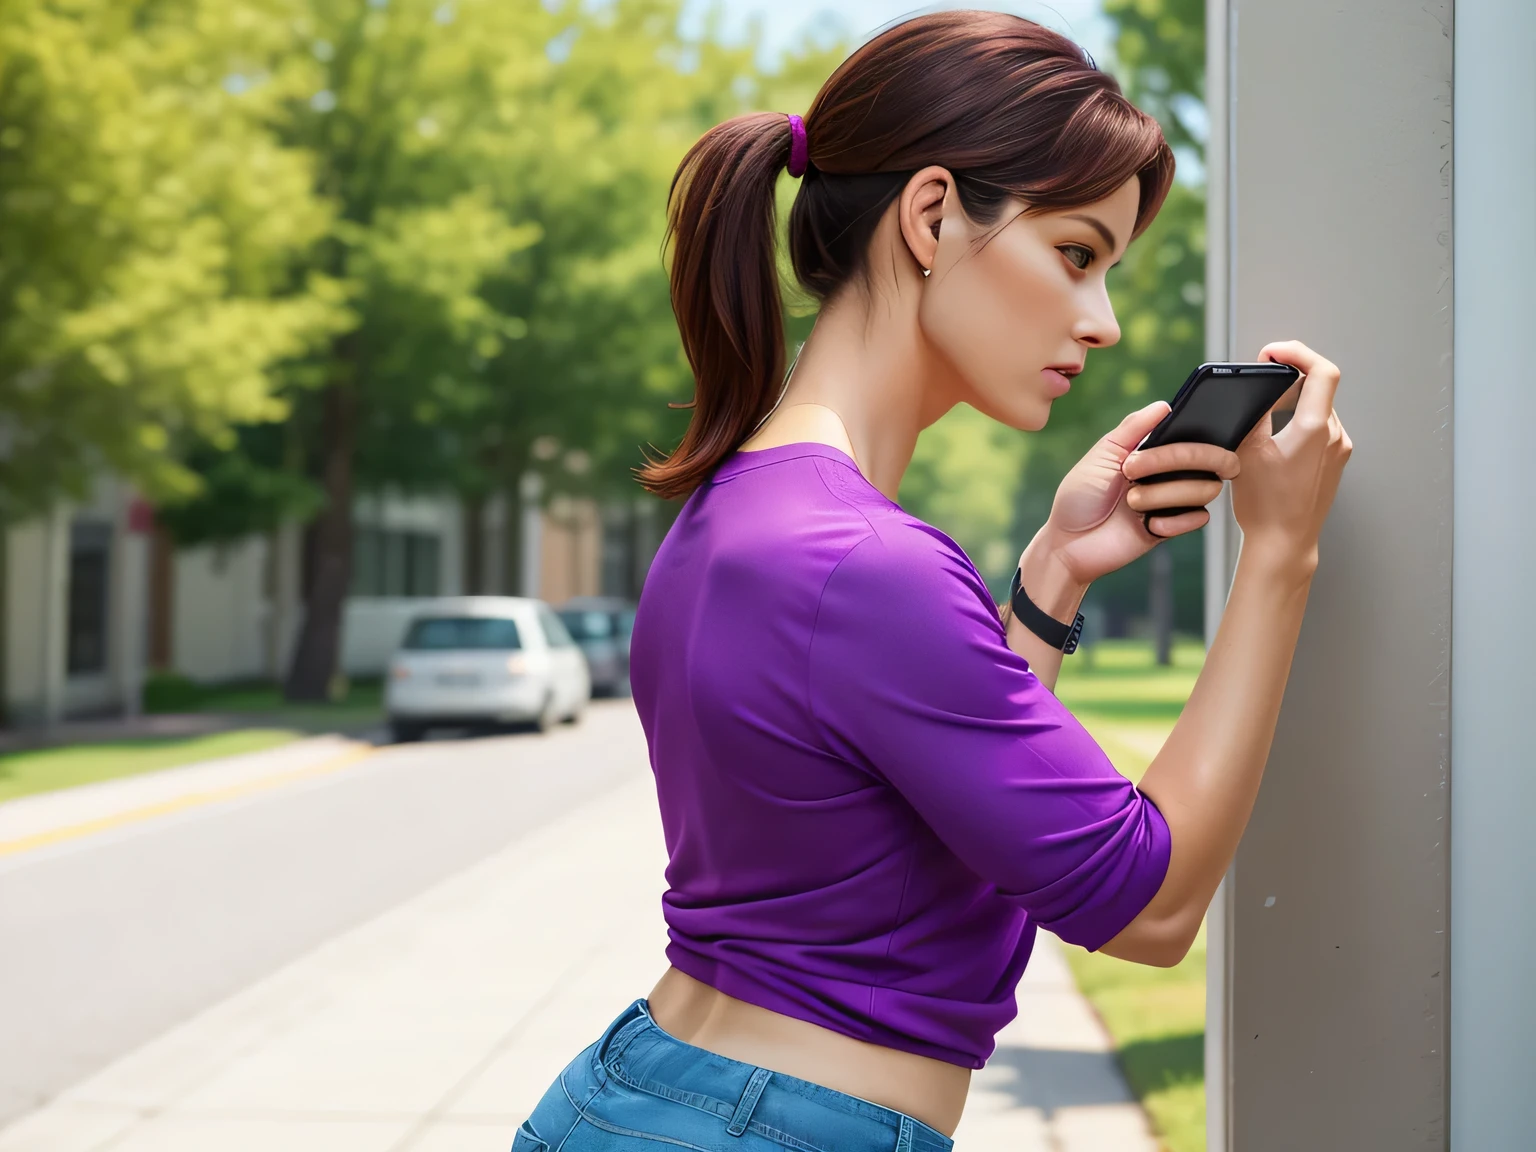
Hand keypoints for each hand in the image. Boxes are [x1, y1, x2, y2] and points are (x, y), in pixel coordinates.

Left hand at [1043, 401, 1240, 585]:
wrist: (1067, 543)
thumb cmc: (1080, 497)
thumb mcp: (1102, 455)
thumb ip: (1133, 429)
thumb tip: (1164, 405)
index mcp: (1156, 452)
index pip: (1195, 436)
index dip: (1187, 438)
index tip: (1156, 445)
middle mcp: (1171, 474)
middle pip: (1210, 459)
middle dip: (1171, 460)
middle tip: (1131, 470)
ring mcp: (1173, 501)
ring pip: (1205, 488)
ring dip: (1164, 493)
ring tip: (1132, 503)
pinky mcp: (1173, 527)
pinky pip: (1198, 518)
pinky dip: (1173, 521)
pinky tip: (1147, 524)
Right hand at [1230, 340, 1351, 568]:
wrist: (1284, 542)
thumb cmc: (1265, 507)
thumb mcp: (1247, 452)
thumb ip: (1254, 415)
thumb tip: (1256, 394)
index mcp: (1315, 429)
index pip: (1322, 371)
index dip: (1298, 352)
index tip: (1273, 353)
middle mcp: (1335, 436)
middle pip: (1320, 386)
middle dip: (1290, 376)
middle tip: (1263, 378)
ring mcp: (1339, 449)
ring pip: (1320, 407)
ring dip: (1295, 399)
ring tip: (1268, 408)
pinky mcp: (1336, 461)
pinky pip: (1322, 427)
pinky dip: (1301, 420)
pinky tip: (1280, 436)